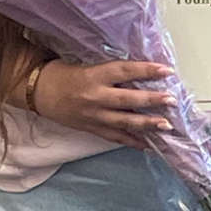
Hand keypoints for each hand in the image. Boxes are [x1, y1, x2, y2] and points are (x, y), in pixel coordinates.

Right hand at [32, 59, 177, 149]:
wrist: (38, 91)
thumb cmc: (64, 73)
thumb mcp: (89, 66)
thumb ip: (112, 72)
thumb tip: (141, 73)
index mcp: (95, 75)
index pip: (126, 71)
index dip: (147, 71)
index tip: (167, 71)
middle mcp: (95, 96)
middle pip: (128, 99)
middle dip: (152, 101)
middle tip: (172, 100)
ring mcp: (93, 115)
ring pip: (124, 122)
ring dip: (147, 124)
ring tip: (165, 126)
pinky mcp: (90, 128)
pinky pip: (114, 137)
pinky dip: (131, 141)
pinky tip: (147, 145)